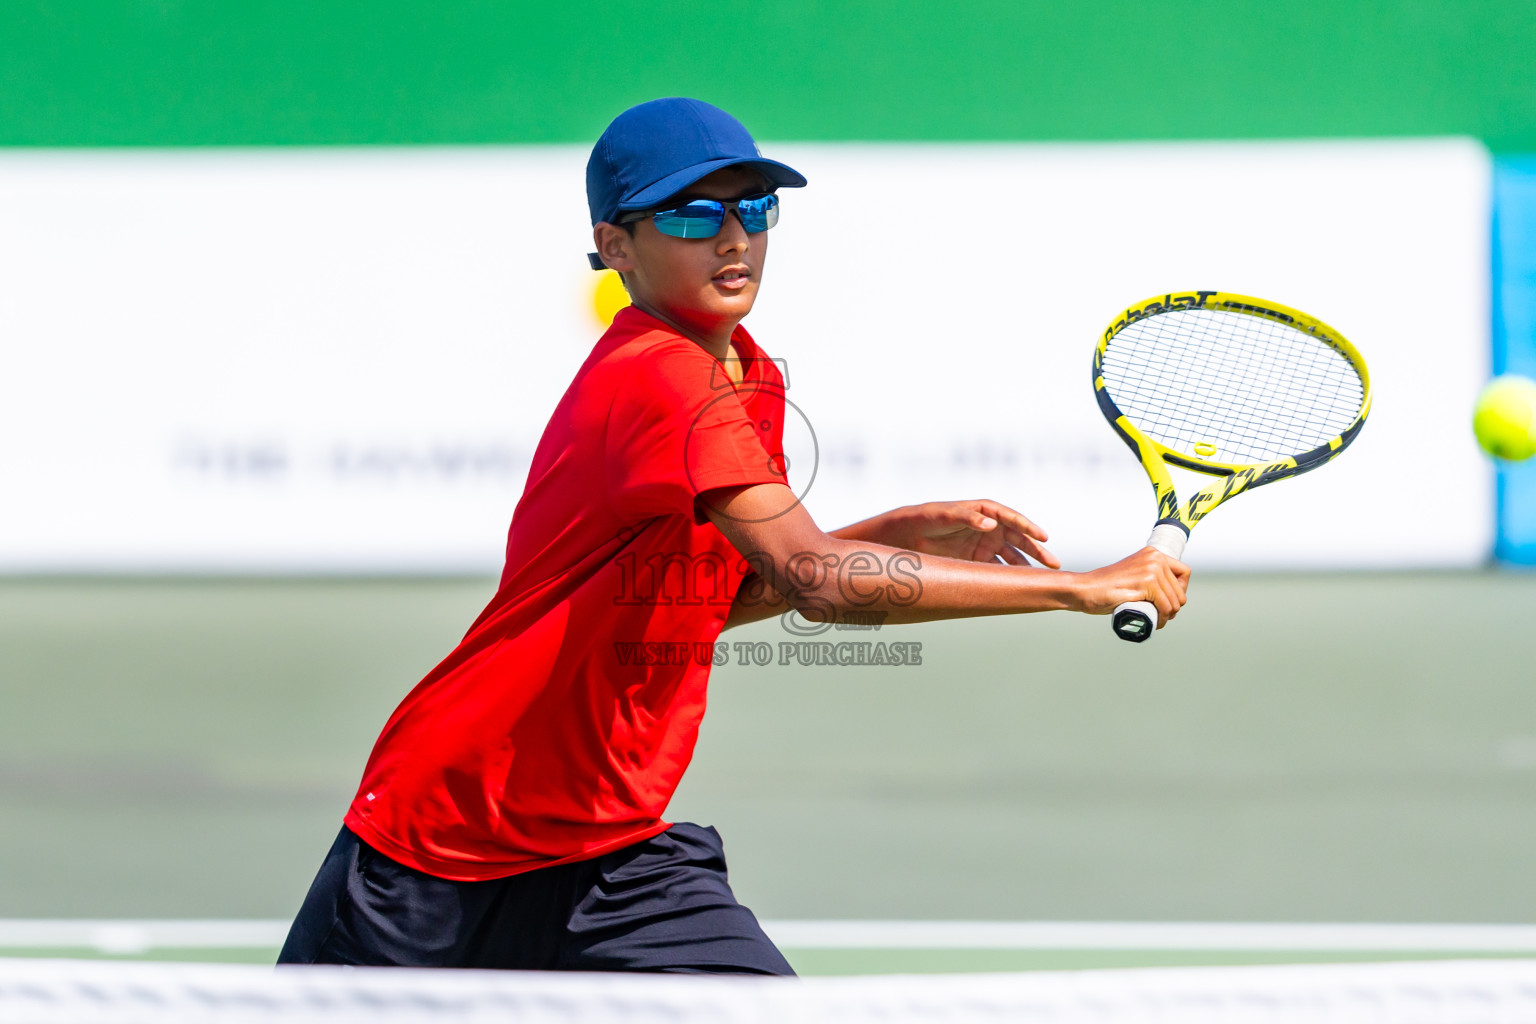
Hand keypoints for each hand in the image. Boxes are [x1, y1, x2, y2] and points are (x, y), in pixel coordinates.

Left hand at [885, 500, 1060, 568]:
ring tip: (1041, 579)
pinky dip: (1007, 577)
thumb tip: (991, 524)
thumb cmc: (927, 517)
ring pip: (1012, 557)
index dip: (1028, 527)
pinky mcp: (977, 559)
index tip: (1043, 536)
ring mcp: (985, 544)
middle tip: (1054, 564)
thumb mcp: (945, 515)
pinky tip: (1017, 586)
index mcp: (986, 510)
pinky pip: (997, 568)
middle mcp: (990, 527)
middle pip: (1019, 540)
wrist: (906, 534)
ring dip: (1025, 567)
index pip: (1012, 518)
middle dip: (1037, 551)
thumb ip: (968, 517)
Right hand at [1072, 547, 1190, 625]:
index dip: (1181, 590)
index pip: (1184, 573)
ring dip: (1168, 615)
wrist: (1085, 589)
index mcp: (1153, 553)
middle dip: (1174, 606)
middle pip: (1180, 590)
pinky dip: (1162, 619)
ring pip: (1174, 601)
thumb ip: (1149, 575)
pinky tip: (1155, 622)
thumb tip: (1170, 592)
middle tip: (1163, 615)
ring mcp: (1151, 570)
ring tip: (1157, 620)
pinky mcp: (1146, 584)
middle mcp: (1154, 558)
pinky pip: (1165, 607)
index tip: (1170, 601)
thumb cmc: (1106, 586)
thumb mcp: (1133, 573)